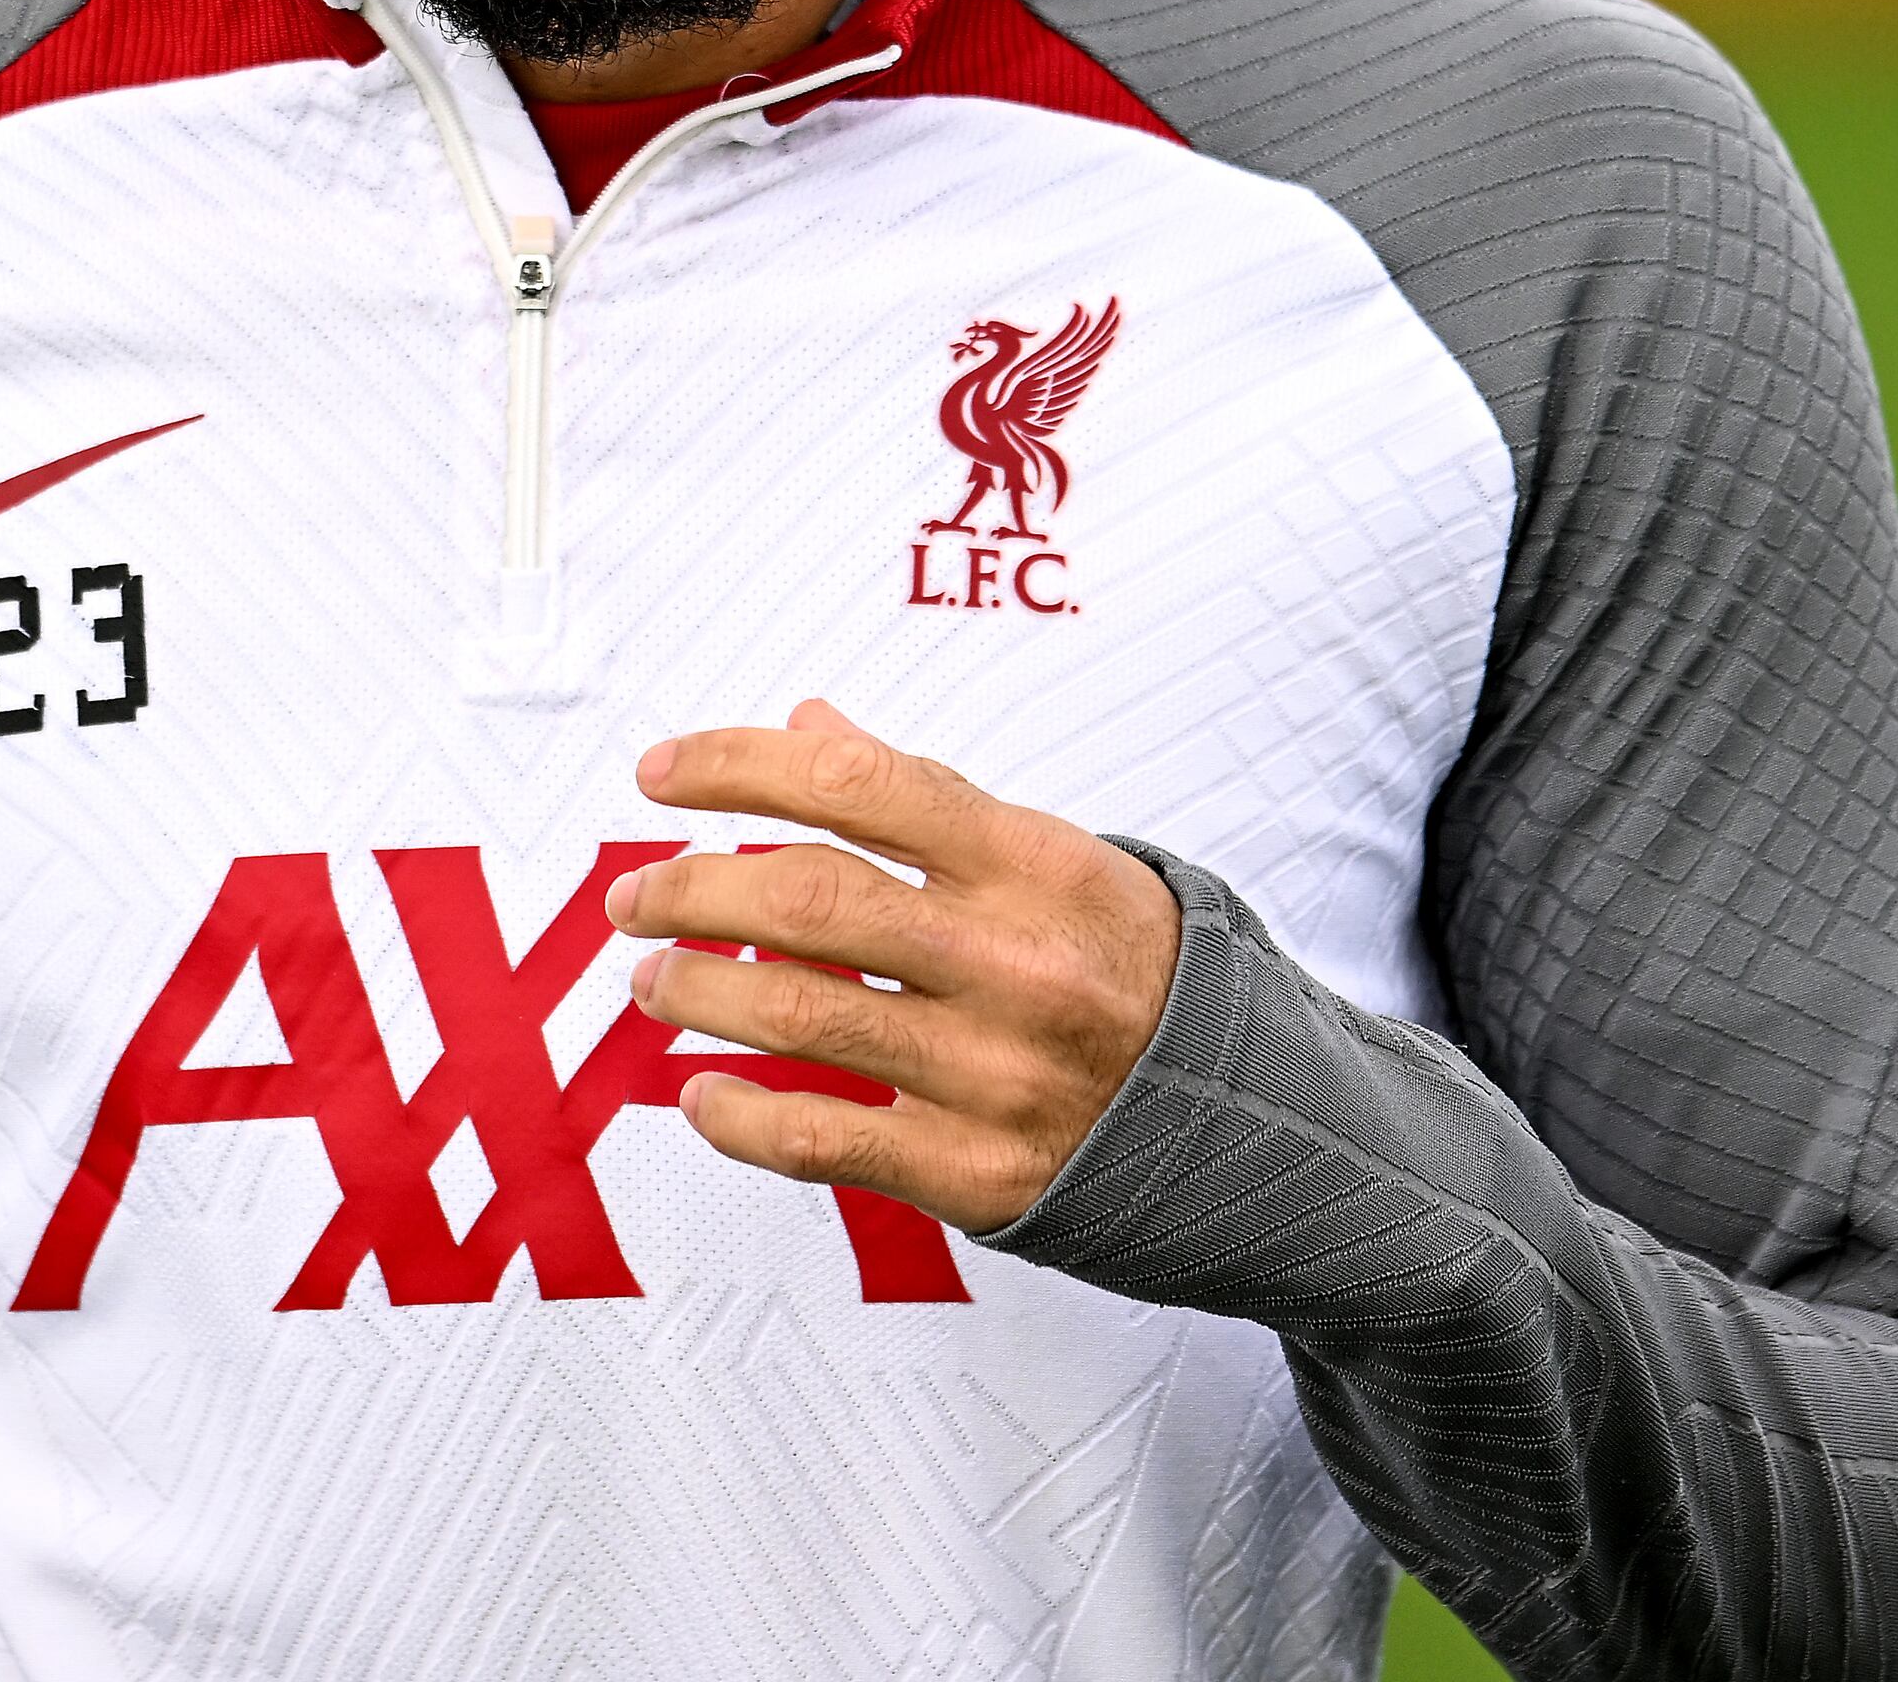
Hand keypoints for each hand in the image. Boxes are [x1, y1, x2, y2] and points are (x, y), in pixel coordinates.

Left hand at [601, 698, 1181, 1234]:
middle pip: (809, 902)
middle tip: (636, 893)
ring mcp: (994, 1072)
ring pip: (800, 1016)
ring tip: (652, 979)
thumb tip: (809, 726)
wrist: (1262, 1127)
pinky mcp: (977, 1172)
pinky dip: (741, 1118)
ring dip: (696, 991)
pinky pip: (826, 1139)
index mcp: (1035, 865)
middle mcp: (1013, 962)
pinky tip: (701, 1095)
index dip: (739, 766)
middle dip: (691, 889)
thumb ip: (931, 797)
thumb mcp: (1061, 860)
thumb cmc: (1139, 975)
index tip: (662, 772)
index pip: (858, 785)